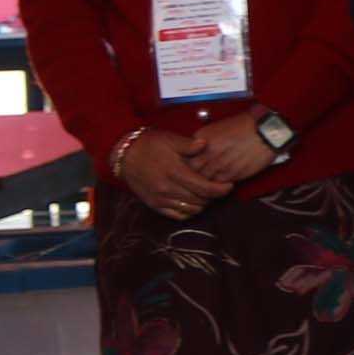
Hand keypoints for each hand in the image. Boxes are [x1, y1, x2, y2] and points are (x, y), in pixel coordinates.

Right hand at [116, 130, 231, 222]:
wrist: (124, 155)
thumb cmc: (149, 145)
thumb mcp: (170, 139)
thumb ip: (189, 144)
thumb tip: (205, 144)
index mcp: (175, 172)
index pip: (205, 188)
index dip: (220, 189)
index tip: (229, 186)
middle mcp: (168, 189)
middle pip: (200, 201)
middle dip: (213, 196)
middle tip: (218, 188)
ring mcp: (161, 199)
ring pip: (191, 210)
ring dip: (202, 204)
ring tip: (205, 194)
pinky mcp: (155, 205)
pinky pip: (177, 215)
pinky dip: (188, 211)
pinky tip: (191, 202)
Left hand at [192, 111, 281, 184]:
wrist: (265, 130)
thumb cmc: (243, 126)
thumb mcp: (215, 128)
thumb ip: (202, 141)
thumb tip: (192, 152)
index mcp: (201, 139)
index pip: (184, 156)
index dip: (184, 163)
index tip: (186, 165)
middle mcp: (208, 152)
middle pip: (192, 170)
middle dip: (190, 175)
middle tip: (191, 178)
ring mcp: (220, 165)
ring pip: (203, 180)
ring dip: (202, 182)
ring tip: (203, 184)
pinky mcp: (232, 174)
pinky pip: (218, 185)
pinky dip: (215, 186)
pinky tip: (216, 184)